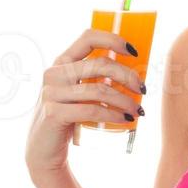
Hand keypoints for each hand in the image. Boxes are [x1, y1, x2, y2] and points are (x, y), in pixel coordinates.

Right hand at [25, 27, 146, 175]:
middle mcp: (54, 73)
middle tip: (143, 90)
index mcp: (62, 62)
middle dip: (128, 76)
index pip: (88, 38)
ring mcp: (52, 93)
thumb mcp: (78, 93)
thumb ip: (95, 80)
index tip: (134, 52)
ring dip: (125, 100)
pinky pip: (92, 110)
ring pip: (99, 90)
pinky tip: (125, 120)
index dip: (113, 40)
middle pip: (100, 65)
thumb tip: (135, 75)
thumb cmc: (68, 117)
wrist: (44, 149)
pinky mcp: (54, 113)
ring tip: (138, 110)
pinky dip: (113, 115)